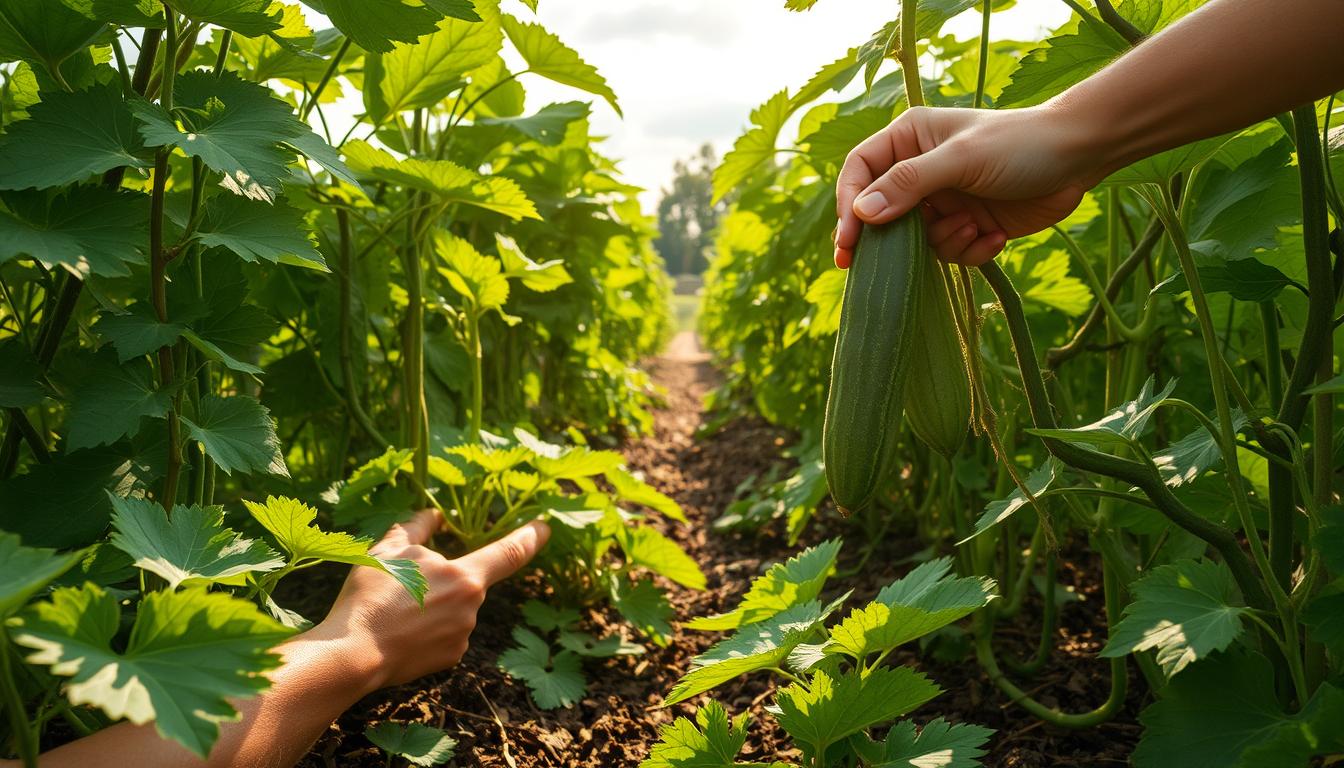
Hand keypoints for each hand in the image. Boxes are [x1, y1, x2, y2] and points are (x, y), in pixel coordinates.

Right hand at [312, 510, 550, 694]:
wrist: (353, 654)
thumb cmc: (372, 595)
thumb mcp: (390, 548)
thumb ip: (419, 526)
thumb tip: (438, 515)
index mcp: (466, 577)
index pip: (511, 553)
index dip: (531, 537)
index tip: (545, 527)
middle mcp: (473, 608)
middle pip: (465, 583)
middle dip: (441, 580)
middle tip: (400, 587)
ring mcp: (463, 637)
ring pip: (453, 609)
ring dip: (432, 605)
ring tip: (394, 610)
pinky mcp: (450, 659)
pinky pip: (445, 634)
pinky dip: (428, 629)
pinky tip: (401, 631)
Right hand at [834, 104, 1094, 266]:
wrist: (1080, 158)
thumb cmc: (1020, 144)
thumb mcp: (961, 159)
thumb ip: (909, 183)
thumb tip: (861, 213)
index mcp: (910, 139)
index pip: (861, 171)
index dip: (849, 205)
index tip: (848, 240)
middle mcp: (920, 170)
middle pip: (880, 212)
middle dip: (885, 239)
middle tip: (867, 268)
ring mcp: (944, 199)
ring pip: (917, 240)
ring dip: (946, 241)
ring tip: (976, 226)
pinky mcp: (967, 224)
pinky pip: (950, 251)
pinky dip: (970, 249)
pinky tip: (996, 235)